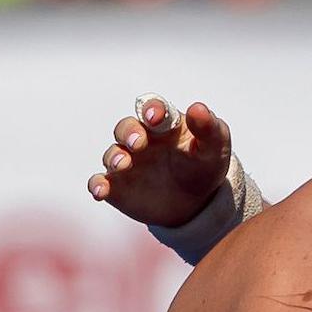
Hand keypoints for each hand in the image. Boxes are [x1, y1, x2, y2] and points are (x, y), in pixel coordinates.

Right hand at [89, 95, 232, 227]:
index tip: (156, 117)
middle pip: (127, 128)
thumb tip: (198, 108)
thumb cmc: (205, 166)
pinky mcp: (117, 184)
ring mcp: (126, 161)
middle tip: (138, 143)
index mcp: (165, 124)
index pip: (154, 109)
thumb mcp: (215, 149)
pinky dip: (97, 184)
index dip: (153, 109)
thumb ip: (209, 129)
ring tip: (123, 164)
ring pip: (112, 153)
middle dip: (129, 133)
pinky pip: (100, 181)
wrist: (196, 203)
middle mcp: (140, 138)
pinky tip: (100, 191)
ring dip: (115, 157)